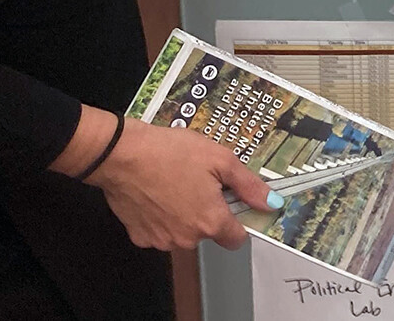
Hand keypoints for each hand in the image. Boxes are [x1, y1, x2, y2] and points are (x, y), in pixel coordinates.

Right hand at [86, 118, 281, 251]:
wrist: (122, 155)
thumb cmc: (171, 153)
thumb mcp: (220, 159)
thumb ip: (248, 185)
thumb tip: (271, 202)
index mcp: (211, 221)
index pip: (237, 239)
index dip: (238, 221)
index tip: (232, 203)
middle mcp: (187, 238)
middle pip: (208, 232)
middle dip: (208, 211)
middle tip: (201, 182)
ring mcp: (162, 240)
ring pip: (184, 232)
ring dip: (185, 214)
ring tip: (176, 183)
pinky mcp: (140, 237)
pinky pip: (160, 230)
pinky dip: (162, 216)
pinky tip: (158, 192)